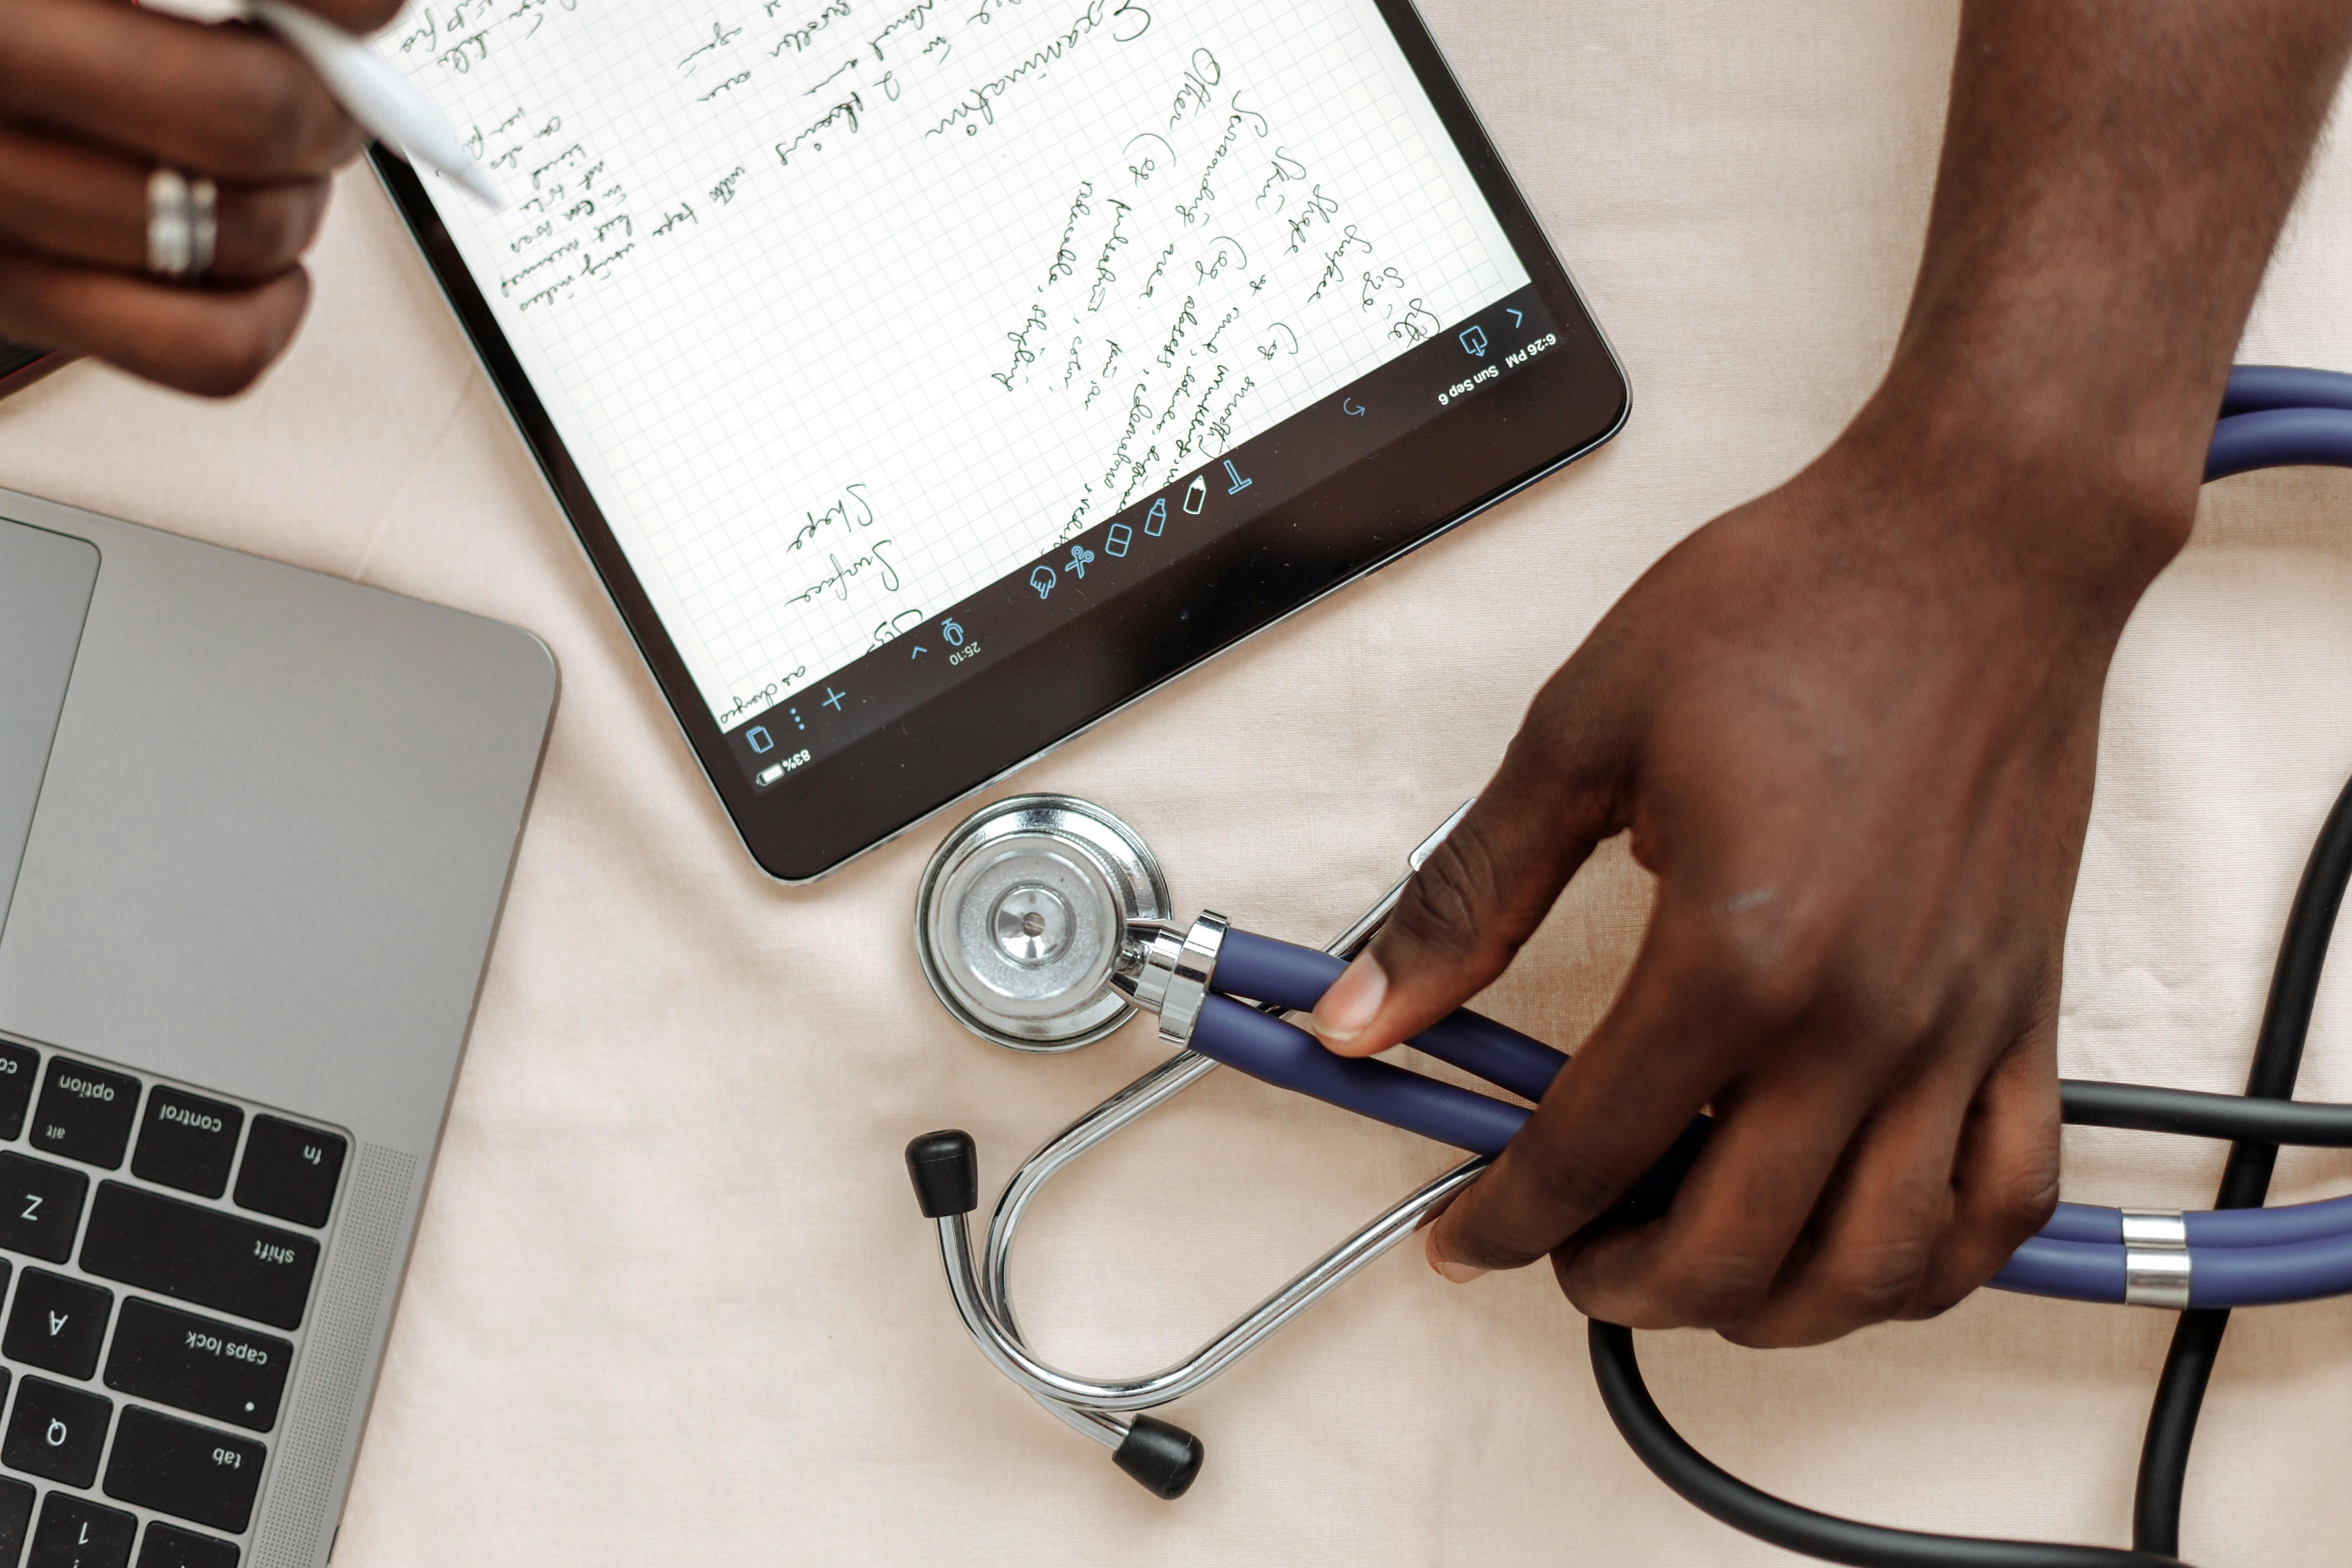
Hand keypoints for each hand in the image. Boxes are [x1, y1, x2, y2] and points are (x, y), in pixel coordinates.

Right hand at [0, 0, 401, 396]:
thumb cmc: (14, 27)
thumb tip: (350, 7)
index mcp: (12, 1)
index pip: (247, 25)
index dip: (343, 2)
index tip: (360, 7)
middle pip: (248, 113)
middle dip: (326, 105)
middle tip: (324, 89)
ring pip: (246, 231)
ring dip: (300, 201)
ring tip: (276, 164)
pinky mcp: (5, 296)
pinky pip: (210, 349)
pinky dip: (272, 310)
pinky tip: (262, 260)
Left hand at [1312, 405, 2193, 1347]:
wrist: (1971, 541)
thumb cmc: (1789, 611)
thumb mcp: (1580, 735)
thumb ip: (1468, 897)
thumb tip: (1362, 1014)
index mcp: (1735, 953)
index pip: (1590, 1152)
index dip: (1505, 1220)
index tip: (1463, 1236)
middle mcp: (1860, 1019)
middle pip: (1731, 1249)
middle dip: (1618, 1284)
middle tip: (1562, 1251)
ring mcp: (1958, 1028)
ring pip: (1874, 1267)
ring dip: (1766, 1307)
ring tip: (1688, 1265)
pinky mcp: (2025, 1011)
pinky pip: (2002, 1202)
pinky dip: (1924, 1263)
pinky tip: (1851, 1245)